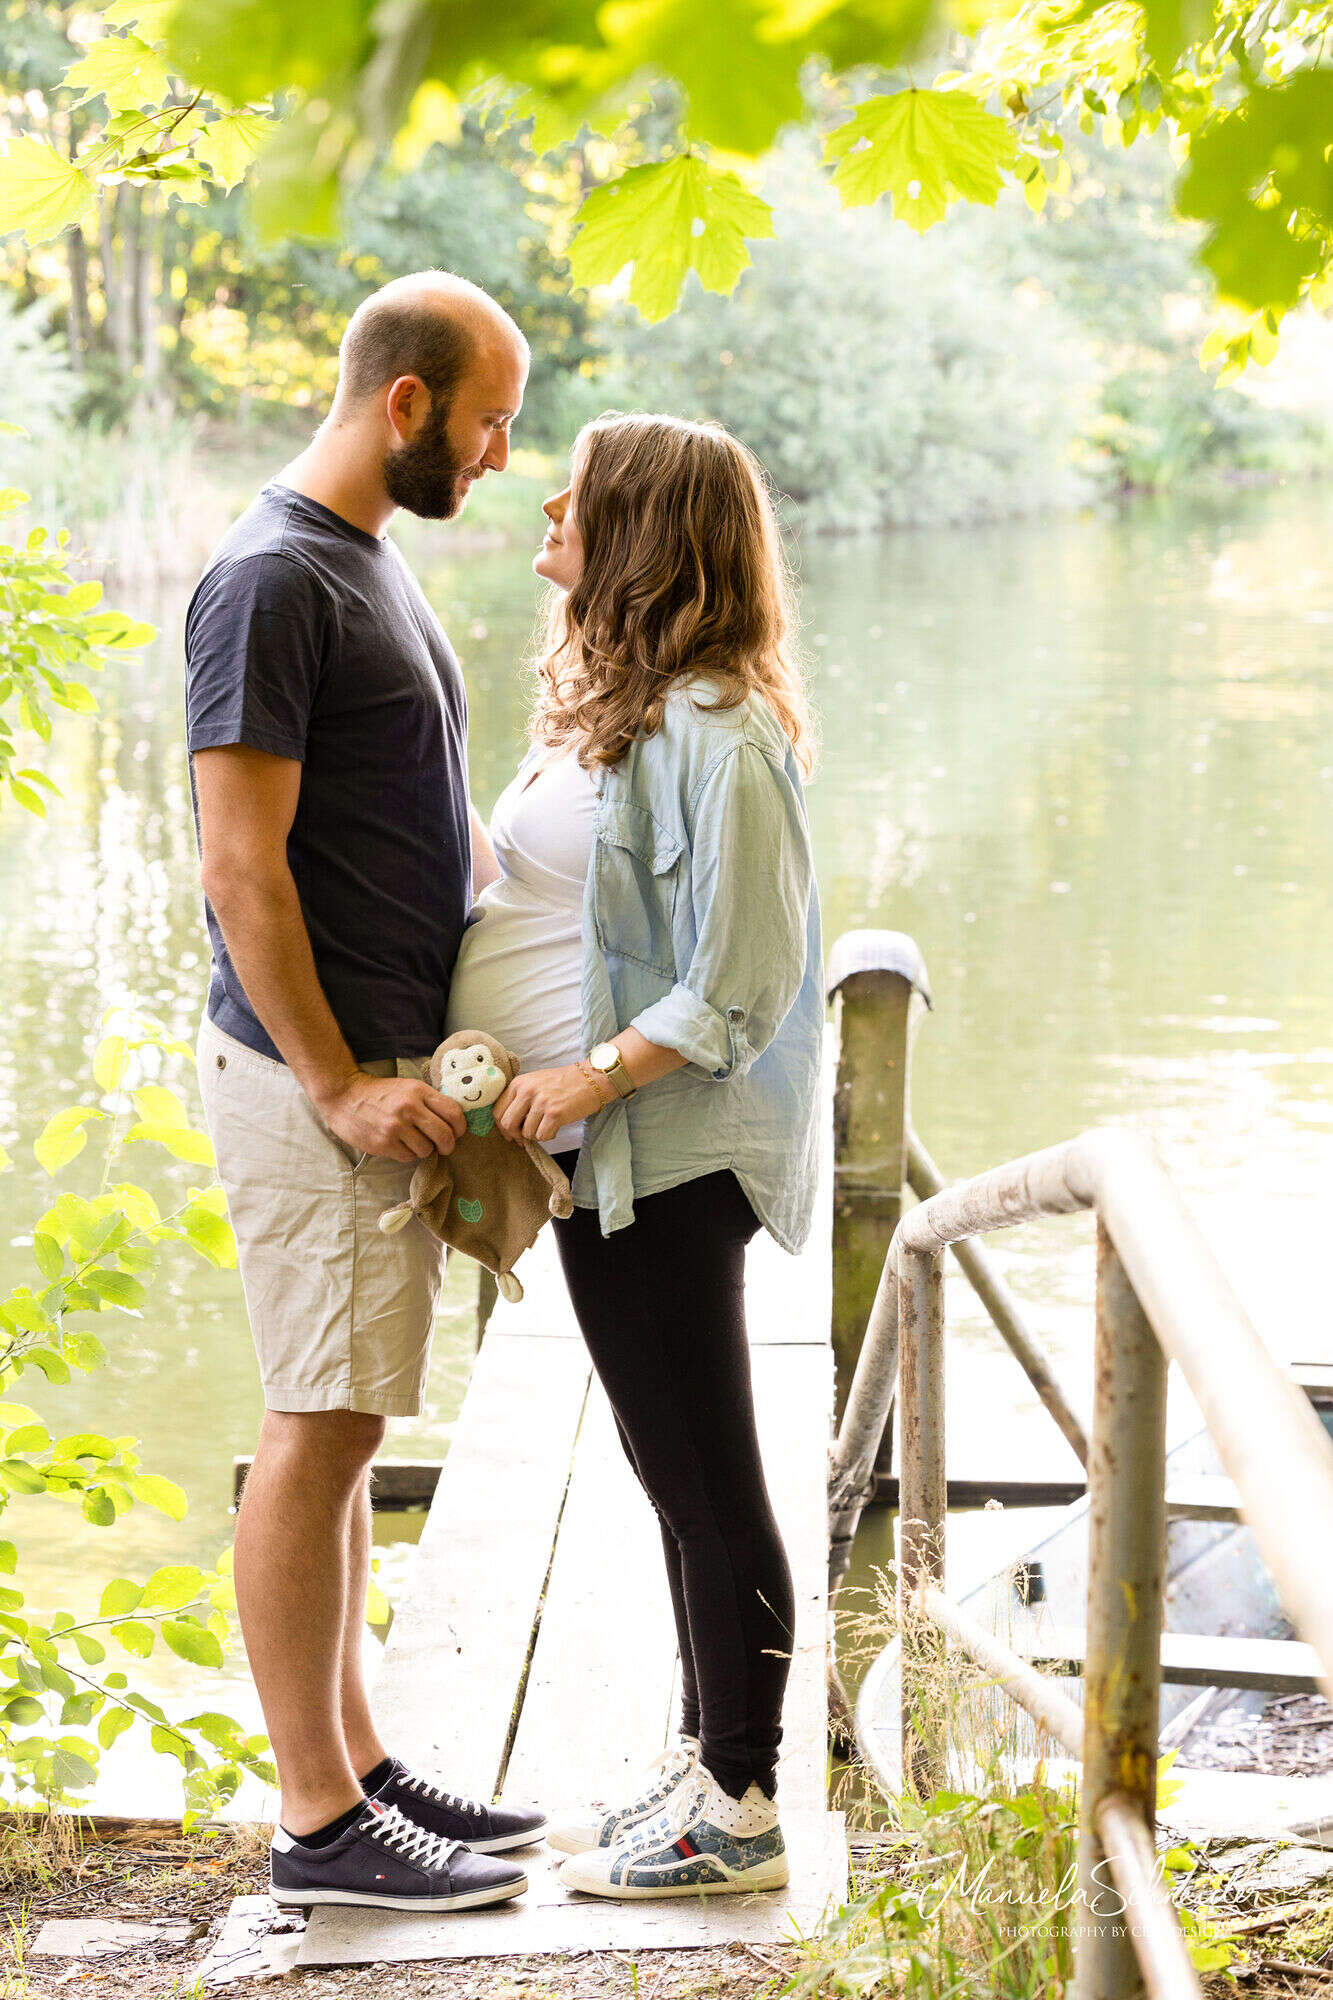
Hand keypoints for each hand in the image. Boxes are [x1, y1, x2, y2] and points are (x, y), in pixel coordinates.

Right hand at [315, 1072, 466, 1162]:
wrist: (344, 1096)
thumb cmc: (381, 1093)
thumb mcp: (408, 1087)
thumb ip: (429, 1101)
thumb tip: (455, 1121)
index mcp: (418, 1091)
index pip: (453, 1112)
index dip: (461, 1127)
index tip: (457, 1132)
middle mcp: (408, 1108)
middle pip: (444, 1135)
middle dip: (448, 1145)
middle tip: (444, 1147)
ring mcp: (395, 1127)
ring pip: (427, 1150)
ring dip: (424, 1149)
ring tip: (414, 1141)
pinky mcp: (383, 1143)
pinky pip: (408, 1157)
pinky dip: (407, 1153)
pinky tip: (399, 1144)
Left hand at [495, 1064, 609, 1143]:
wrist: (590, 1080)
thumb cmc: (563, 1083)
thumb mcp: (535, 1082)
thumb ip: (519, 1098)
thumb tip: (507, 1126)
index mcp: (519, 1083)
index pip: (498, 1110)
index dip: (502, 1127)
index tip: (510, 1133)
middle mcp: (527, 1091)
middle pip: (508, 1124)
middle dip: (515, 1135)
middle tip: (524, 1138)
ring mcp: (541, 1102)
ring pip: (527, 1133)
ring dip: (536, 1135)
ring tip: (547, 1126)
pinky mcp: (555, 1114)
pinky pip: (542, 1136)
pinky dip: (548, 1136)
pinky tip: (555, 1127)